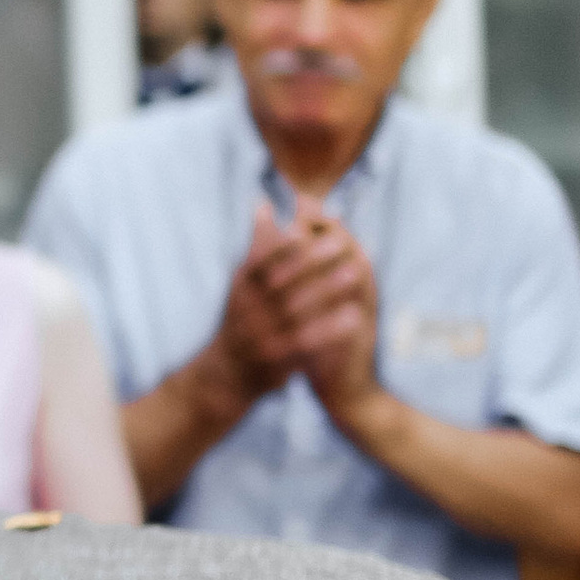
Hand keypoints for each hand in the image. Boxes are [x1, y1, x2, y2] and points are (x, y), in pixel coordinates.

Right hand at [210, 204, 374, 406]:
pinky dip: (331, 329)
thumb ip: (256, 246)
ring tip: (355, 274)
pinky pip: (308, 343)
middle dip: (312, 261)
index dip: (282, 244)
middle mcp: (248, 311)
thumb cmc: (241, 319)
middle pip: (282, 283)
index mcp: (241, 289)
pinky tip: (354, 317)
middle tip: (342, 242)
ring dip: (326, 292)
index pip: (259, 262)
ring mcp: (261, 337)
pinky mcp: (277, 361)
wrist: (224, 374)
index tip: (306, 225)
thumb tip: (263, 204)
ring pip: (297, 311)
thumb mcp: (242, 283)